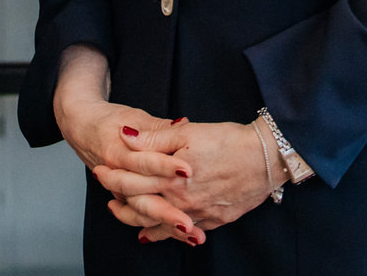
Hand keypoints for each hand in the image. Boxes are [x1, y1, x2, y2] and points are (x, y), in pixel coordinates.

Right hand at [52, 47, 202, 245]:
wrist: (81, 127)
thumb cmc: (109, 120)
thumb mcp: (135, 117)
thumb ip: (159, 127)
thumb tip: (183, 124)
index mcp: (119, 151)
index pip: (144, 161)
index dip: (165, 166)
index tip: (187, 171)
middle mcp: (115, 174)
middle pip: (141, 197)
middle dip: (166, 212)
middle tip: (188, 223)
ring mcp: (117, 190)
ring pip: (140, 213)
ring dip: (165, 226)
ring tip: (190, 234)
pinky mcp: (122, 198)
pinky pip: (139, 217)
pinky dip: (158, 229)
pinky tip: (179, 236)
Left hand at [98, 120, 279, 243]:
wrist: (266, 160)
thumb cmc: (229, 141)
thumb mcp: (188, 133)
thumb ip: (153, 139)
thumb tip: (124, 136)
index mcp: (171, 178)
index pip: (132, 181)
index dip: (113, 176)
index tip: (100, 170)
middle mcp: (180, 201)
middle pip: (140, 206)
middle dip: (119, 201)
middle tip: (105, 194)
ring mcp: (197, 214)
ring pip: (158, 224)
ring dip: (136, 220)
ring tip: (121, 214)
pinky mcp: (213, 221)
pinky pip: (181, 233)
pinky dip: (164, 234)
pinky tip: (154, 233)